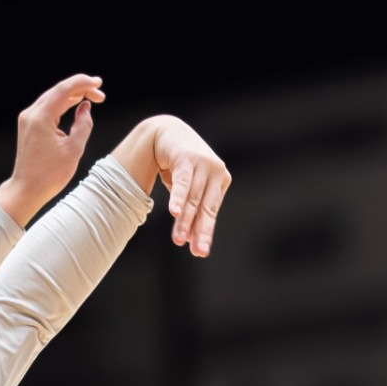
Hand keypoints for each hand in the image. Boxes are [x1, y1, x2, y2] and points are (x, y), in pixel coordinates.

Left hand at [0, 74, 102, 225]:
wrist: (27, 189)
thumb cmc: (49, 174)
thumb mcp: (74, 150)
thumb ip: (83, 124)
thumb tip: (85, 108)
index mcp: (41, 118)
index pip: (63, 90)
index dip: (82, 83)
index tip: (98, 82)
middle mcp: (31, 114)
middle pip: (58, 91)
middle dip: (80, 89)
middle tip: (100, 93)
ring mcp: (28, 119)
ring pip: (53, 98)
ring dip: (73, 96)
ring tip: (93, 98)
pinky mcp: (29, 125)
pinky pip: (48, 108)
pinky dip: (63, 104)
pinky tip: (76, 105)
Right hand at [154, 119, 230, 255]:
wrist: (166, 133)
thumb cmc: (180, 165)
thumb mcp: (188, 187)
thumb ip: (191, 209)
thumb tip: (188, 239)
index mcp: (220, 181)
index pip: (210, 211)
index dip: (204, 231)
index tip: (200, 251)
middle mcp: (216, 172)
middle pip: (205, 207)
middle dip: (199, 231)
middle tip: (197, 252)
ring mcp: (203, 163)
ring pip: (193, 198)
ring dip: (184, 220)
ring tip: (178, 239)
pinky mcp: (188, 158)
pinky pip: (183, 182)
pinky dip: (178, 198)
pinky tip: (175, 213)